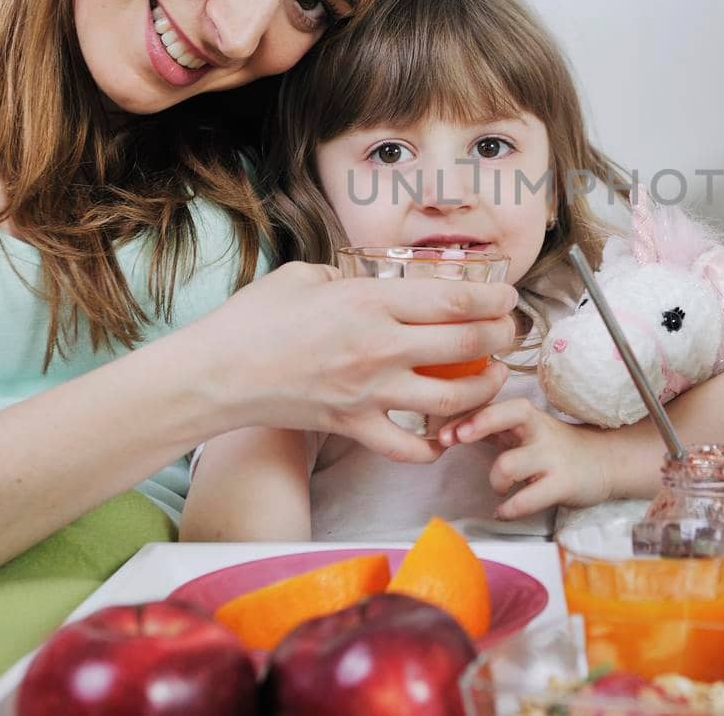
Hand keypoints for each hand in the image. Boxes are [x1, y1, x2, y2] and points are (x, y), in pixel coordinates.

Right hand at [185, 262, 516, 463]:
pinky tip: (443, 433)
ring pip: (453, 399)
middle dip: (500, 337)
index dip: (494, 299)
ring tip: (491, 377)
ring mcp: (370, 393)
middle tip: (508, 332)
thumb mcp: (305, 276)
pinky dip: (433, 445)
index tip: (508, 296)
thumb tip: (370, 280)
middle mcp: (380, 348)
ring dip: (483, 388)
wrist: (215, 374)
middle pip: (467, 345)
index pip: (456, 301)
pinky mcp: (354, 426)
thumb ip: (347, 277)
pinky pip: (410, 447)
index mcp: (370, 302)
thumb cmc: (254, 319)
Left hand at [435, 398, 614, 520]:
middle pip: (509, 414)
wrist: (603, 462)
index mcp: (526, 415)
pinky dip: (508, 510)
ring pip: (510, 464)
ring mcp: (551, 457)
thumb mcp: (523, 431)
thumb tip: (445, 430)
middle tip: (456, 439)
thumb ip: (488, 428)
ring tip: (499, 488)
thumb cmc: (552, 448)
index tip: (444, 433)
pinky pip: (527, 500)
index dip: (466, 416)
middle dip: (477, 424)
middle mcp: (539, 430)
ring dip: (495, 480)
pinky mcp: (562, 484)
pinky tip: (503, 511)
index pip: (493, 405)